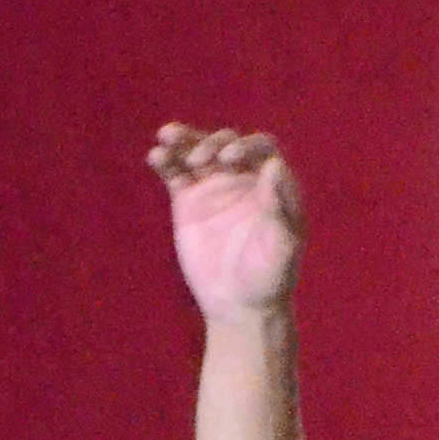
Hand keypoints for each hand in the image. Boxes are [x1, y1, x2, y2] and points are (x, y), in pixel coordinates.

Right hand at [149, 123, 305, 317]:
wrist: (239, 304)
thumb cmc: (270, 277)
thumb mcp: (281, 245)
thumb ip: (279, 207)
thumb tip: (273, 165)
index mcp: (273, 185)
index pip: (261, 149)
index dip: (246, 146)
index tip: (228, 158)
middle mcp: (244, 179)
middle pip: (227, 145)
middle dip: (212, 143)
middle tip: (199, 159)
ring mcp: (215, 187)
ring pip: (198, 152)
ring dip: (184, 139)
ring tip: (167, 135)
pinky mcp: (188, 201)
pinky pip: (176, 174)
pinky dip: (166, 162)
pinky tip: (156, 156)